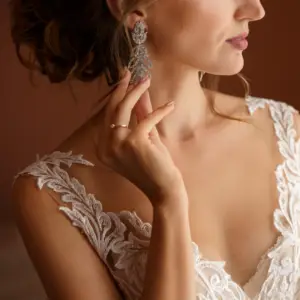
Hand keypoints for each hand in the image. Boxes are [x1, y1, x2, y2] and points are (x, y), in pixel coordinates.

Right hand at [98, 70, 186, 206]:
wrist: (162, 190)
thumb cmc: (153, 167)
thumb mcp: (144, 139)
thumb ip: (140, 117)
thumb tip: (140, 93)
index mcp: (104, 147)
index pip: (108, 116)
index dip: (116, 97)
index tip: (125, 82)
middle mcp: (105, 146)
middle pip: (111, 109)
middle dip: (122, 88)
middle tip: (130, 73)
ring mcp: (117, 144)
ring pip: (123, 109)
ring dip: (135, 92)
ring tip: (145, 80)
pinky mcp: (134, 143)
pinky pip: (146, 119)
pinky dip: (159, 112)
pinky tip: (170, 106)